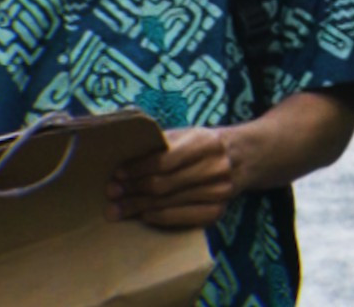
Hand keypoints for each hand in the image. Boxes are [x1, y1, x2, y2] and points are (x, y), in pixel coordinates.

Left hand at [107, 126, 237, 228]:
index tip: (117, 174)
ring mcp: (218, 193)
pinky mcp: (216, 212)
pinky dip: (157, 218)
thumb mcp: (188, 134)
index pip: (164, 160)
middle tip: (111, 194)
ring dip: (138, 208)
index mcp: (206, 142)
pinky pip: (180, 218)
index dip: (137, 169)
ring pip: (168, 203)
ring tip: (117, 210)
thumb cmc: (203, 145)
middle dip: (133, 191)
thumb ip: (161, 143)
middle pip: (163, 185)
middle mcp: (215, 168)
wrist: (241, 158)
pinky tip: (142, 216)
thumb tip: (121, 154)